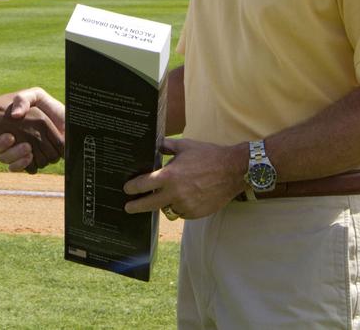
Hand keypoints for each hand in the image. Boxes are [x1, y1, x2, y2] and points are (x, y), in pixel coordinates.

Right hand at [0, 87, 66, 172]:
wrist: (67, 122)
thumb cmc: (49, 107)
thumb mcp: (35, 96)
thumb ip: (24, 100)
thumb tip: (15, 115)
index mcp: (5, 124)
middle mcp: (8, 138)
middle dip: (0, 144)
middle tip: (11, 138)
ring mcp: (17, 151)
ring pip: (5, 159)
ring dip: (14, 154)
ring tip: (27, 147)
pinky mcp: (28, 161)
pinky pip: (18, 168)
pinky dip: (22, 164)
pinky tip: (29, 157)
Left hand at [122, 138, 245, 219]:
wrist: (233, 170)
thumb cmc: (208, 155)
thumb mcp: (185, 146)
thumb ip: (166, 146)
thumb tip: (154, 144)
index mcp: (169, 176)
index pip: (143, 184)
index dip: (132, 187)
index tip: (126, 189)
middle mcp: (175, 193)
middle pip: (148, 205)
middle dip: (136, 206)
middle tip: (128, 207)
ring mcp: (185, 205)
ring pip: (167, 209)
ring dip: (165, 203)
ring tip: (169, 195)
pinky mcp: (195, 213)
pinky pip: (182, 213)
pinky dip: (181, 207)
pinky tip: (186, 197)